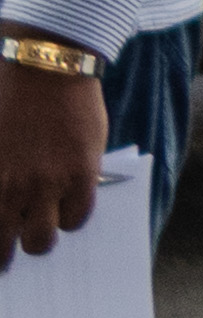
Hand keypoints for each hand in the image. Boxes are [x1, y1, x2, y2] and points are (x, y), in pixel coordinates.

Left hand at [0, 45, 99, 255]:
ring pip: (42, 241)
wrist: (43, 64)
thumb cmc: (4, 96)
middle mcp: (10, 188)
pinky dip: (71, 217)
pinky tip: (67, 204)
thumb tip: (2, 203)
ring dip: (41, 238)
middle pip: (7, 246)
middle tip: (15, 242)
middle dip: (9, 253)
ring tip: (43, 224)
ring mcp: (46, 183)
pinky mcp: (80, 172)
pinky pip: (78, 216)